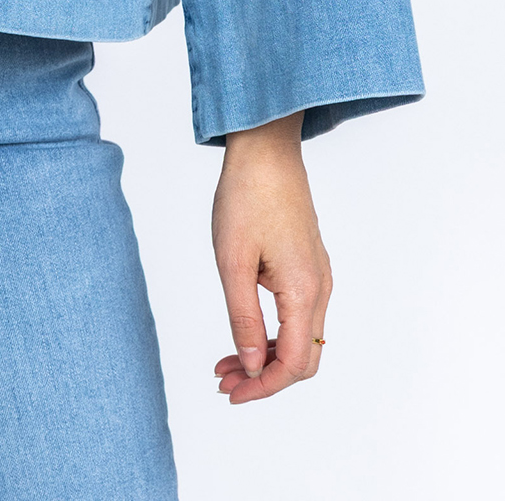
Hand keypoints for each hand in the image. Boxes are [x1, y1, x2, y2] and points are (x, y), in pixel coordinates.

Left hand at [211, 111, 330, 402]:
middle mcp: (320, 287)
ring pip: (302, 337)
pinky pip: (299, 314)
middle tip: (224, 381)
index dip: (263, 388)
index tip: (231, 394)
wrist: (266, 150)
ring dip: (268, 357)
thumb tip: (253, 365)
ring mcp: (318, 275)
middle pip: (303, 357)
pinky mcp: (309, 263)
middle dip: (265, 378)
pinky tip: (246, 331)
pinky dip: (274, 333)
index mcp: (304, 290)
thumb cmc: (245, 197)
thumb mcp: (232, 260)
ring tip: (228, 362)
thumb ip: (243, 318)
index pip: (293, 364)